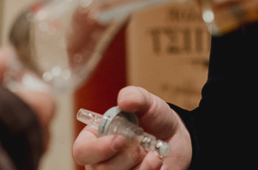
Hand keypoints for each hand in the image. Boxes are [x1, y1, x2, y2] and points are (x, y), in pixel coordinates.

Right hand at [71, 86, 190, 169]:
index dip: (97, 149)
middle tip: (140, 144)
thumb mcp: (146, 102)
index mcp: (95, 138)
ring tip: (153, 153)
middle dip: (126, 156)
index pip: (82, 151)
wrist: (175, 137)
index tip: (119, 140)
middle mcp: (101, 161)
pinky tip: (157, 161)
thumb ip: (134, 96)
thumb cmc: (153, 118)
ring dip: (141, 166)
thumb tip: (124, 101)